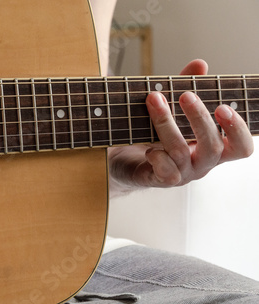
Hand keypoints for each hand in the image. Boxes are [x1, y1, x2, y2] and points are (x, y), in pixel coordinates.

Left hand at [108, 59, 253, 196]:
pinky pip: (166, 172)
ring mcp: (182, 174)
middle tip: (185, 95)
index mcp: (212, 147)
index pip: (241, 147)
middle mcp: (201, 164)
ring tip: (154, 100)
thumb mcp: (171, 108)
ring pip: (181, 152)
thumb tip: (200, 64)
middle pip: (212, 146)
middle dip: (199, 118)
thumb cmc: (153, 132)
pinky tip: (148, 146)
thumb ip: (186, 87)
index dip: (238, 130)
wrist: (122, 159)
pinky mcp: (159, 180)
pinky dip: (158, 157)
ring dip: (167, 124)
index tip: (223, 107)